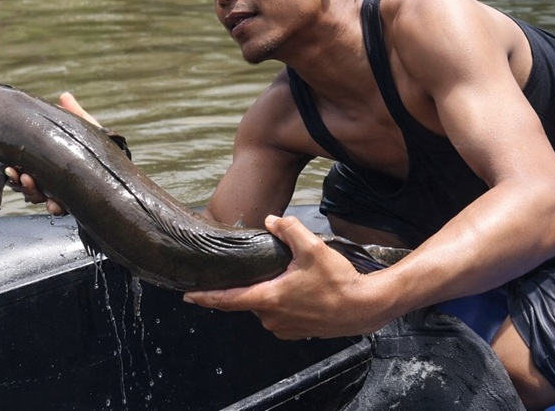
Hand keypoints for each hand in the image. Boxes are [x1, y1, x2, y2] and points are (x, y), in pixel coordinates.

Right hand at [4, 91, 100, 216]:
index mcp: (50, 165)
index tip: (10, 167)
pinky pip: (62, 209)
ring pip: (40, 198)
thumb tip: (64, 96)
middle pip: (29, 186)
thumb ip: (75, 114)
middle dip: (20, 182)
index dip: (16, 171)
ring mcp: (64, 195)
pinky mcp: (77, 205)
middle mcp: (53, 182)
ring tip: (31, 184)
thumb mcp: (87, 131)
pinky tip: (54, 204)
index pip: (28, 170)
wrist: (122, 173)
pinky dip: (55, 207)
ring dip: (33, 193)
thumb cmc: (100, 150)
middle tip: (19, 176)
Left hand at [183, 215, 390, 339]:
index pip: (228, 300)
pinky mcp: (298, 333)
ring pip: (267, 307)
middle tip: (272, 268)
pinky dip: (286, 303)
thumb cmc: (339, 281)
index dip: (205, 297)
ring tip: (295, 278)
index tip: (188, 295)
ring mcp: (285, 328)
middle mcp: (272, 318)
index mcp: (269, 298)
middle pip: (250, 299)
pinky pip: (281, 316)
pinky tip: (304, 291)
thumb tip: (272, 221)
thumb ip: (288, 230)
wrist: (366, 307)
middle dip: (255, 283)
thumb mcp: (313, 247)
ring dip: (272, 293)